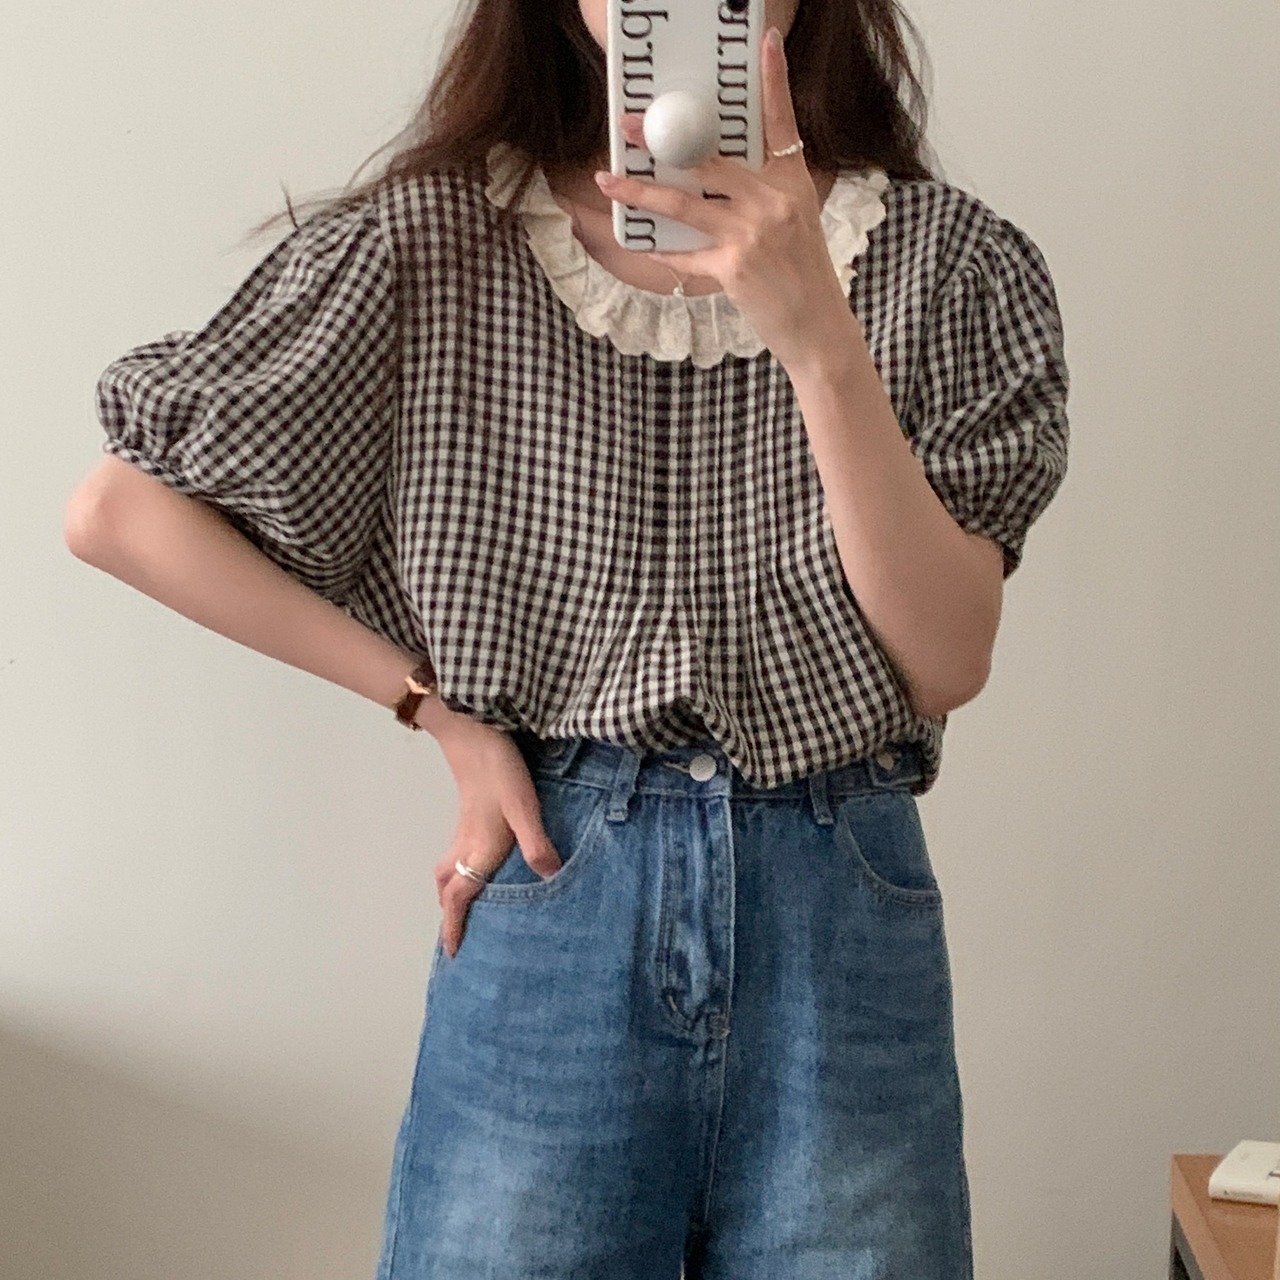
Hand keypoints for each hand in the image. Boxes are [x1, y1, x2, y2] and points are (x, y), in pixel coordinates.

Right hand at [426, 714, 562, 957]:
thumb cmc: (498, 771)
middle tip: (455, 934)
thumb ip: (536, 843)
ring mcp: (463, 828)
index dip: (455, 925)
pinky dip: (458, 870)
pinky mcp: (468, 813)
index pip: (460, 895)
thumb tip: (550, 878)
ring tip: (461, 906)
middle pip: (448, 886)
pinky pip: (455, 853)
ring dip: (450, 891)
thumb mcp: (523, 806)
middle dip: (448, 913)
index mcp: (478, 849)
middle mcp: (465, 844)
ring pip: (448, 869)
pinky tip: (478, 863)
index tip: (452, 953)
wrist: (472, 733)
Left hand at [594, 26, 850, 369]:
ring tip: (609, 179)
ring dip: (640, 192)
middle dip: (664, 140)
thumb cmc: (804, 276)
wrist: (818, 328)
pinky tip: (645, 247)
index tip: (764, 41)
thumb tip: (712, 178)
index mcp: (792, 182)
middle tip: (631, 125)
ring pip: (683, 204)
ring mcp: (752, 233)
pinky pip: (685, 254)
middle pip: (709, 158)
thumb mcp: (797, 222)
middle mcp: (773, 201)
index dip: (773, 81)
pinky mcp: (733, 267)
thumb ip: (762, 195)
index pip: (782, 122)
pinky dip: (664, 252)